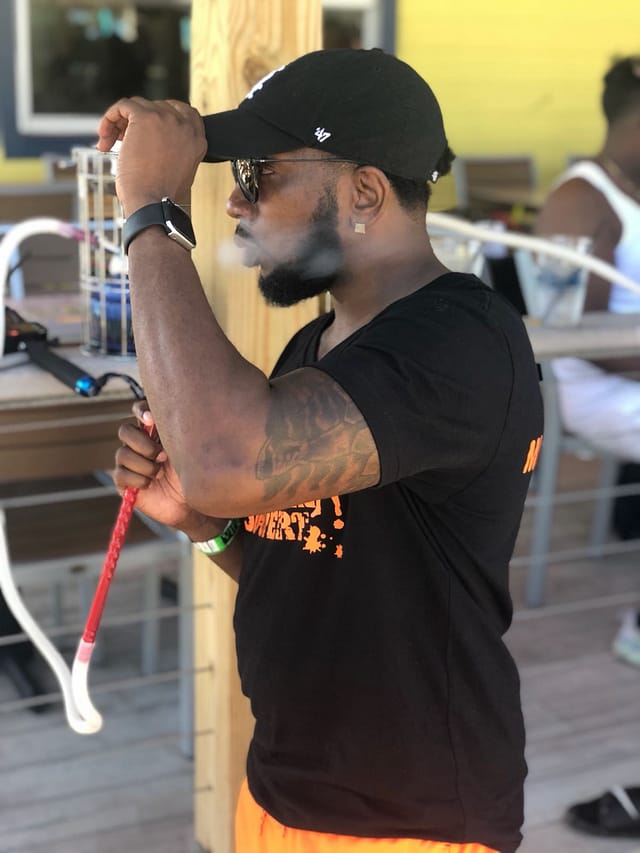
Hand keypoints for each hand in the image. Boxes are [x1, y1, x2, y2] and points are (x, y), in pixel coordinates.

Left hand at [95, 96, 207, 215]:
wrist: (153, 204)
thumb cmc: (161, 197)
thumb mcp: (178, 171)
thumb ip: (174, 150)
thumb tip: (154, 141)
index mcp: (197, 140)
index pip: (182, 112)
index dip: (160, 117)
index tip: (143, 130)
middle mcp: (185, 125)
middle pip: (156, 108)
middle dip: (137, 123)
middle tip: (123, 142)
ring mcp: (166, 119)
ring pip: (138, 106)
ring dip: (121, 123)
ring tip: (110, 143)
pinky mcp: (145, 117)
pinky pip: (123, 106)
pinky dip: (110, 118)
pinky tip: (104, 140)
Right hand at [113, 400, 219, 540]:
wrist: (191, 504)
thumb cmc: (194, 474)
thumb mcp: (189, 450)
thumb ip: (178, 430)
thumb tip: (166, 416)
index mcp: (154, 431)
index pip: (139, 410)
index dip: (140, 411)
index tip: (151, 420)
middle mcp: (139, 444)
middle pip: (125, 430)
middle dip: (144, 444)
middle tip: (162, 456)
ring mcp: (129, 462)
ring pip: (122, 453)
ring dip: (145, 465)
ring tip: (159, 474)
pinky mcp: (124, 482)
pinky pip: (121, 474)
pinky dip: (138, 479)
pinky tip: (150, 484)